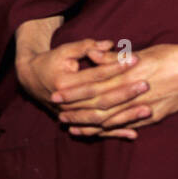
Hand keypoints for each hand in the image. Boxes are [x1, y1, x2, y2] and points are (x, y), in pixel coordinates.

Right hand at [17, 39, 147, 139]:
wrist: (30, 80)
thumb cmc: (50, 61)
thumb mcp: (65, 50)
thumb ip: (87, 46)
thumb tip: (110, 44)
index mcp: (65, 82)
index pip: (95, 75)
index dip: (115, 67)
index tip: (135, 59)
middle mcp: (68, 103)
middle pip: (101, 99)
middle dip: (125, 93)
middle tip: (146, 84)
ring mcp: (72, 116)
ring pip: (102, 118)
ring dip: (125, 115)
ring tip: (147, 109)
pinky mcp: (76, 123)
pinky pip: (98, 131)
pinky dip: (116, 133)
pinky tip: (134, 134)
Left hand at [53, 41, 177, 137]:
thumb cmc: (169, 55)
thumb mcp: (140, 53)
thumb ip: (114, 59)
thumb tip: (92, 55)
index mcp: (127, 77)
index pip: (94, 87)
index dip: (74, 93)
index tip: (57, 95)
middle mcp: (133, 95)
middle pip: (99, 107)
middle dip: (77, 112)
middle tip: (59, 116)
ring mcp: (144, 108)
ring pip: (112, 121)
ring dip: (91, 125)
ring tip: (74, 127)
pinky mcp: (155, 116)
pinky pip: (129, 126)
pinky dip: (114, 131)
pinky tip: (101, 134)